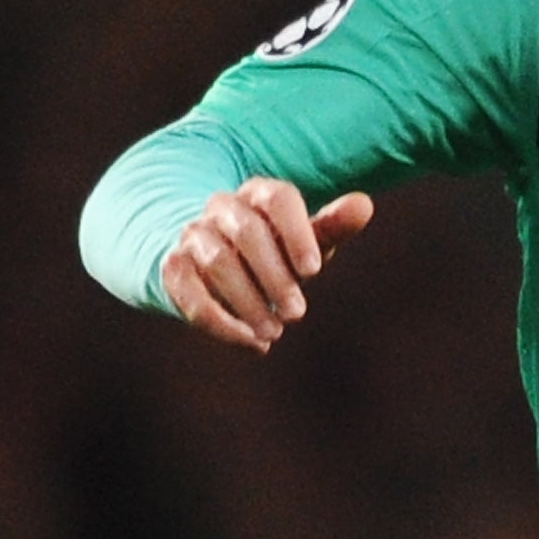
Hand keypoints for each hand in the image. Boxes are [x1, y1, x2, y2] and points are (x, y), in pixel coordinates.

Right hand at [161, 177, 372, 351]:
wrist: (209, 260)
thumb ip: (332, 226)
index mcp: (259, 194)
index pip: (278, 198)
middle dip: (274, 275)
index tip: (313, 271)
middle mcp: (223, 208)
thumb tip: (364, 204)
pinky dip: (221, 322)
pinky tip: (251, 344)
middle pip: (247, 231)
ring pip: (217, 261)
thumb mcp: (305, 241)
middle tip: (298, 313)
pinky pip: (190, 292)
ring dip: (248, 301)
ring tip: (274, 333)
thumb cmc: (273, 251)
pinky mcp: (174, 268)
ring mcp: (194, 236)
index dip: (296, 233)